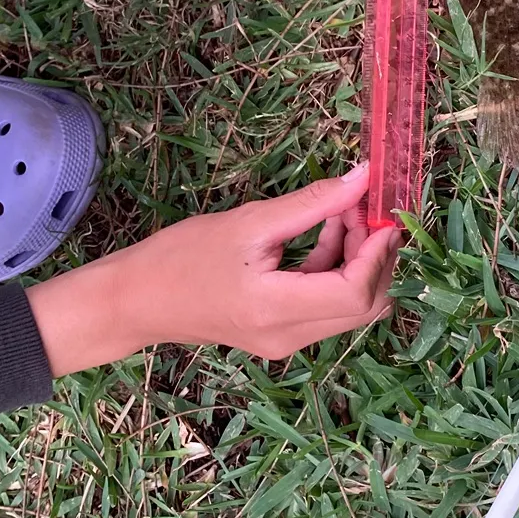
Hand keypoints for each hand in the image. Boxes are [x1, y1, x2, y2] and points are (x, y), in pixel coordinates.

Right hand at [26, 164, 399, 374]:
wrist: (135, 300)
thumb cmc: (182, 256)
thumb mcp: (250, 222)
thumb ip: (311, 203)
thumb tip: (364, 177)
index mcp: (277, 311)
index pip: (355, 293)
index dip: (378, 253)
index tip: (382, 211)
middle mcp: (289, 336)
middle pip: (363, 304)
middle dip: (374, 253)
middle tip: (363, 206)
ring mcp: (286, 341)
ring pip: (350, 306)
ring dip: (357, 258)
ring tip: (341, 210)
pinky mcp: (281, 334)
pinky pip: (328, 305)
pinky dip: (337, 269)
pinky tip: (323, 233)